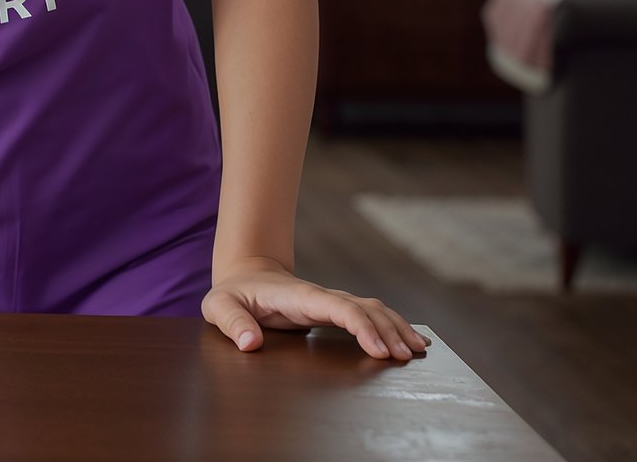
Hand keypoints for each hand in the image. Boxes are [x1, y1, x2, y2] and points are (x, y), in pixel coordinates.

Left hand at [202, 258, 430, 360]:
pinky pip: (369, 315)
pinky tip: (410, 340)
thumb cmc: (232, 295)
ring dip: (397, 327)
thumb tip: (249, 343)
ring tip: (418, 350)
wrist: (244, 277)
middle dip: (389, 331)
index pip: (339, 308)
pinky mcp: (333, 310)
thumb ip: (232, 323)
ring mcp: (330, 302)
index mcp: (300, 296)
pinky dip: (392, 326)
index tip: (380, 351)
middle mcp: (321, 296)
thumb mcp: (219, 307)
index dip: (362, 327)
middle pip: (365, 308)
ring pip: (373, 309)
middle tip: (407, 358)